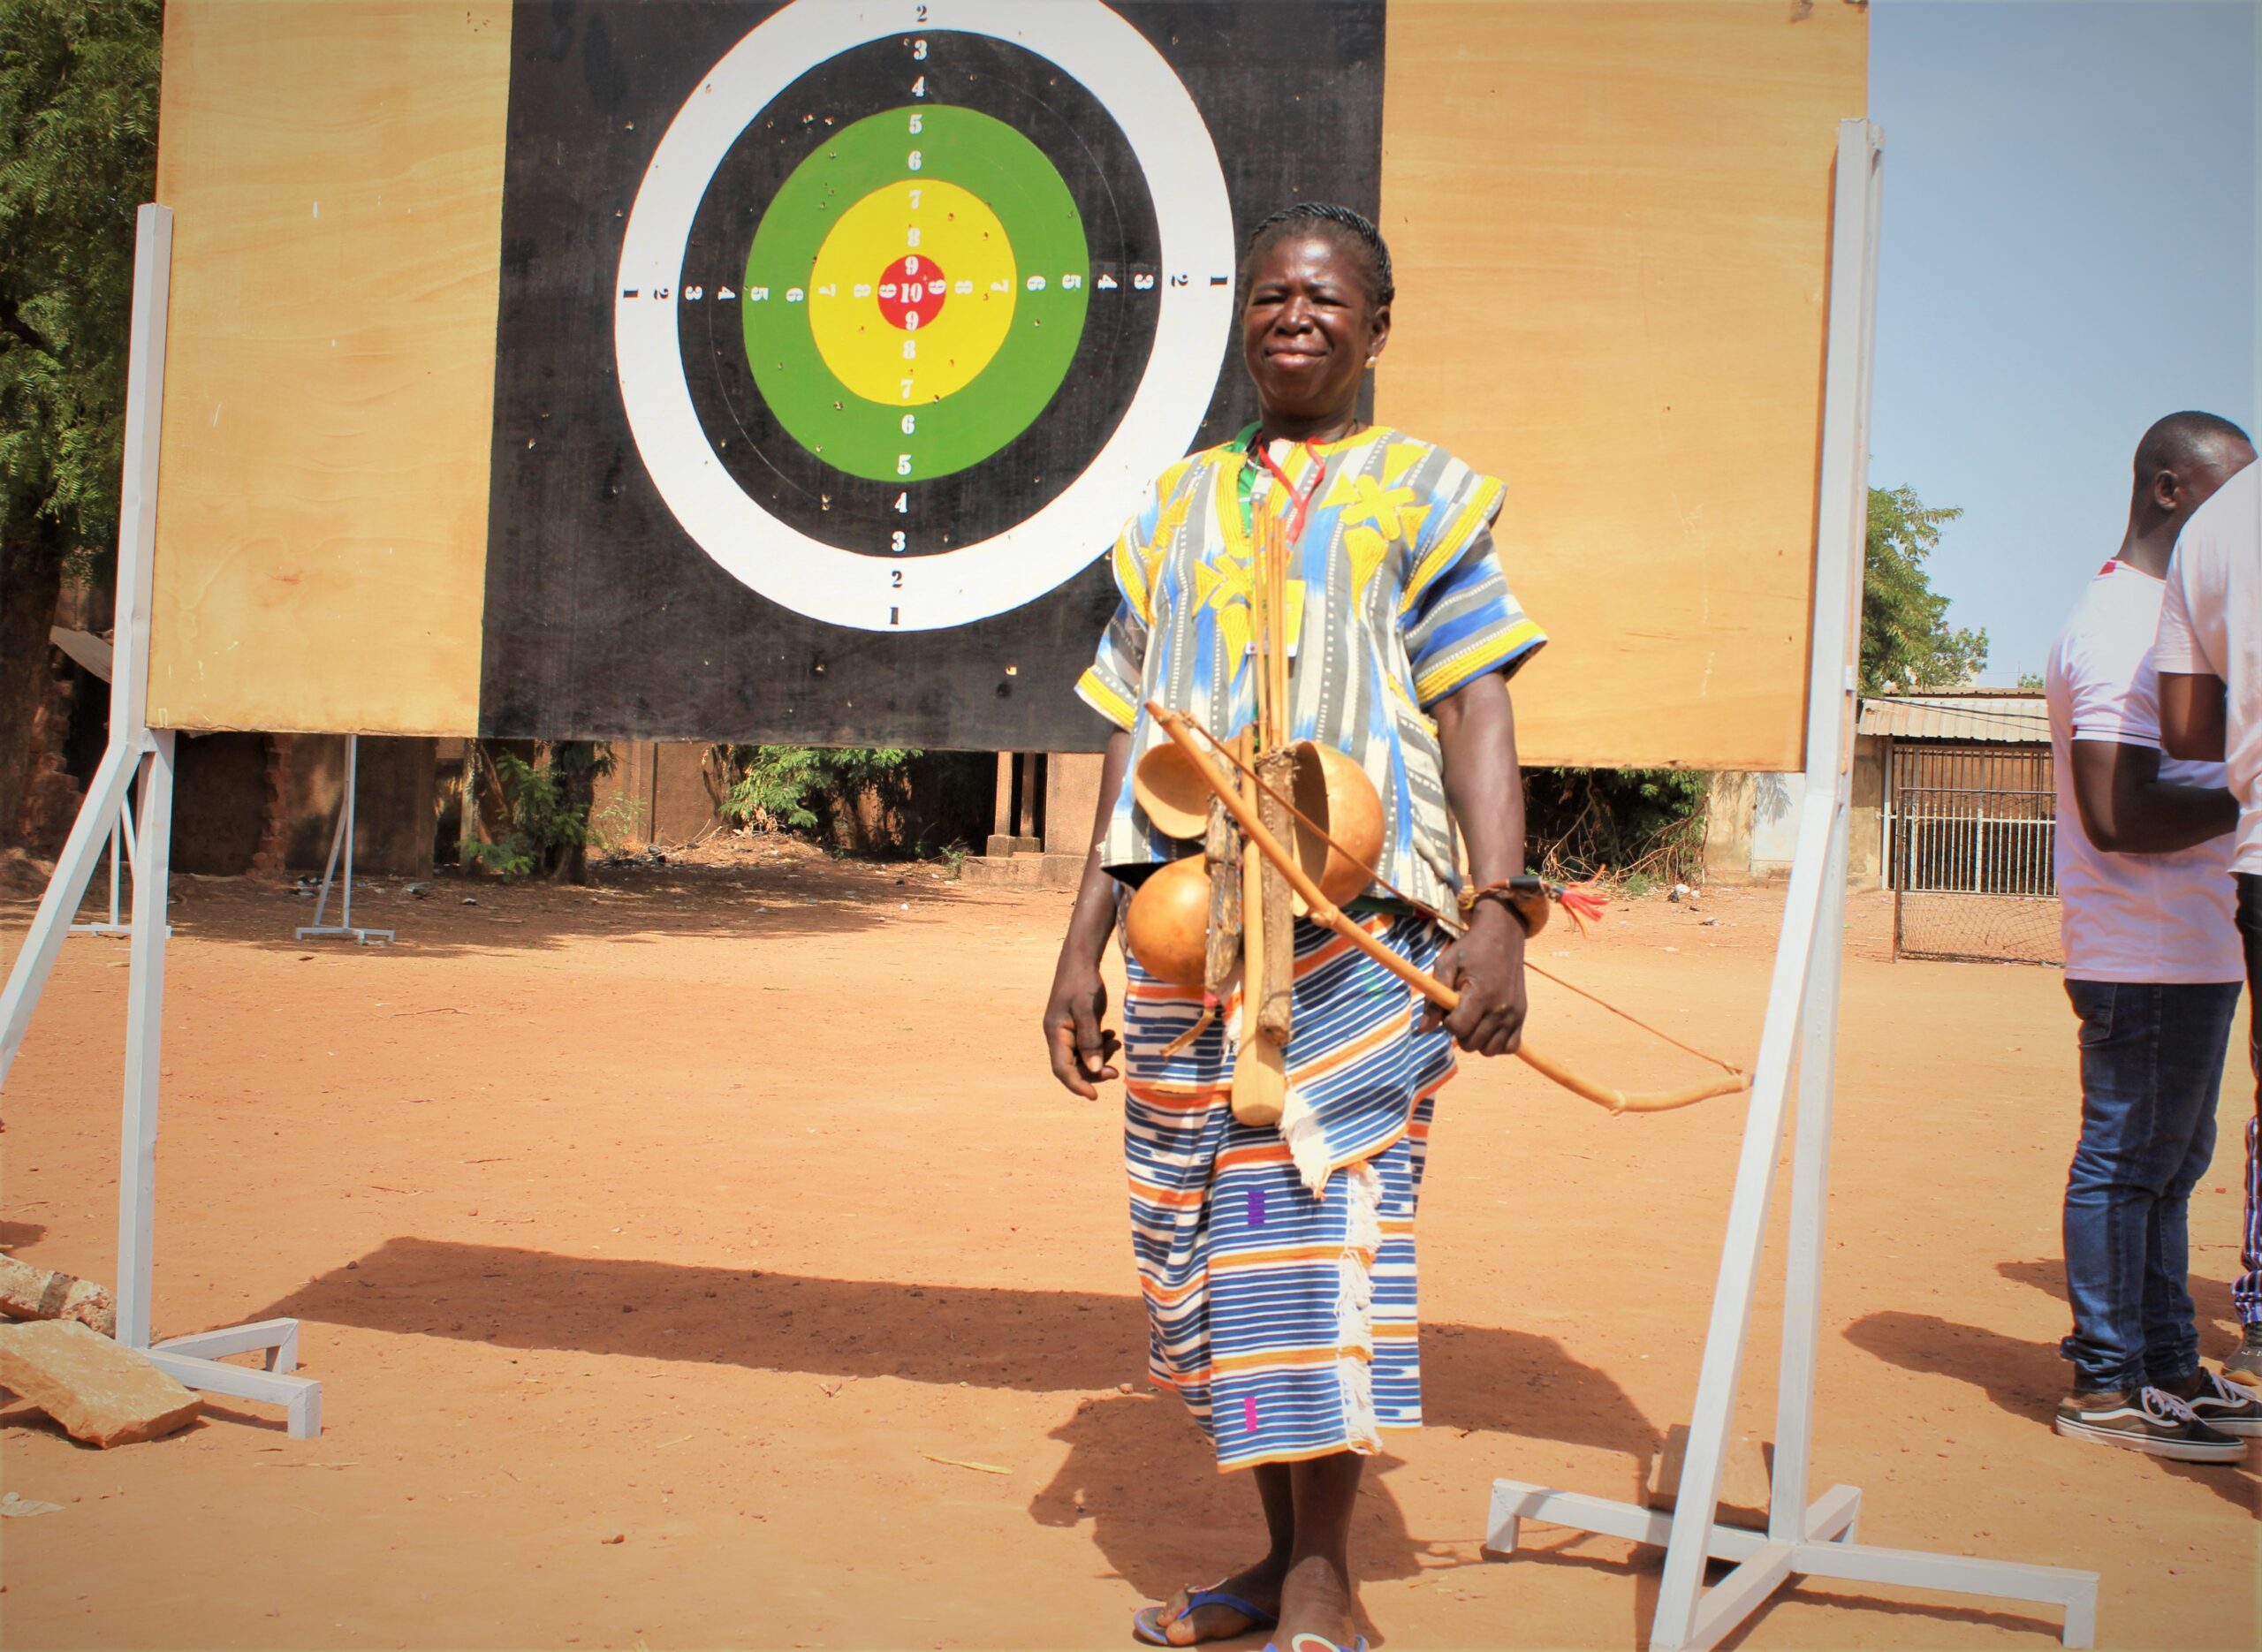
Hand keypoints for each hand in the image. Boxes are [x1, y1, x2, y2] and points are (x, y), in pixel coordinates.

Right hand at [1044, 957, 1121, 1098]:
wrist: (1081, 960)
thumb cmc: (1082, 982)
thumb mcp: (1087, 1010)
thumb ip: (1090, 1040)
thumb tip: (1094, 1069)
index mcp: (1055, 1033)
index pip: (1062, 1069)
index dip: (1077, 1084)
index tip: (1094, 1096)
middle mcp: (1058, 1036)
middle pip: (1073, 1066)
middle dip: (1093, 1071)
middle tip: (1115, 1072)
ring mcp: (1067, 1031)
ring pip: (1082, 1057)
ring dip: (1100, 1057)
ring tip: (1116, 1044)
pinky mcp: (1077, 1026)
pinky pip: (1087, 1045)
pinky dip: (1100, 1046)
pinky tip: (1112, 1036)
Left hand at [1419, 902, 1526, 1055]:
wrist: (1502, 935)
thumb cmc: (1470, 950)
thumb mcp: (1445, 965)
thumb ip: (1434, 999)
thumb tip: (1422, 1029)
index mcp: (1482, 994)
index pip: (1458, 1028)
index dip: (1447, 1021)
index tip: (1449, 1006)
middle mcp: (1502, 1008)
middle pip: (1471, 1043)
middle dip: (1460, 1031)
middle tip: (1461, 1010)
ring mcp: (1515, 1014)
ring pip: (1489, 1050)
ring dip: (1476, 1039)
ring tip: (1474, 1017)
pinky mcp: (1522, 1016)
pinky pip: (1509, 1046)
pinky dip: (1496, 1042)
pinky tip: (1488, 1026)